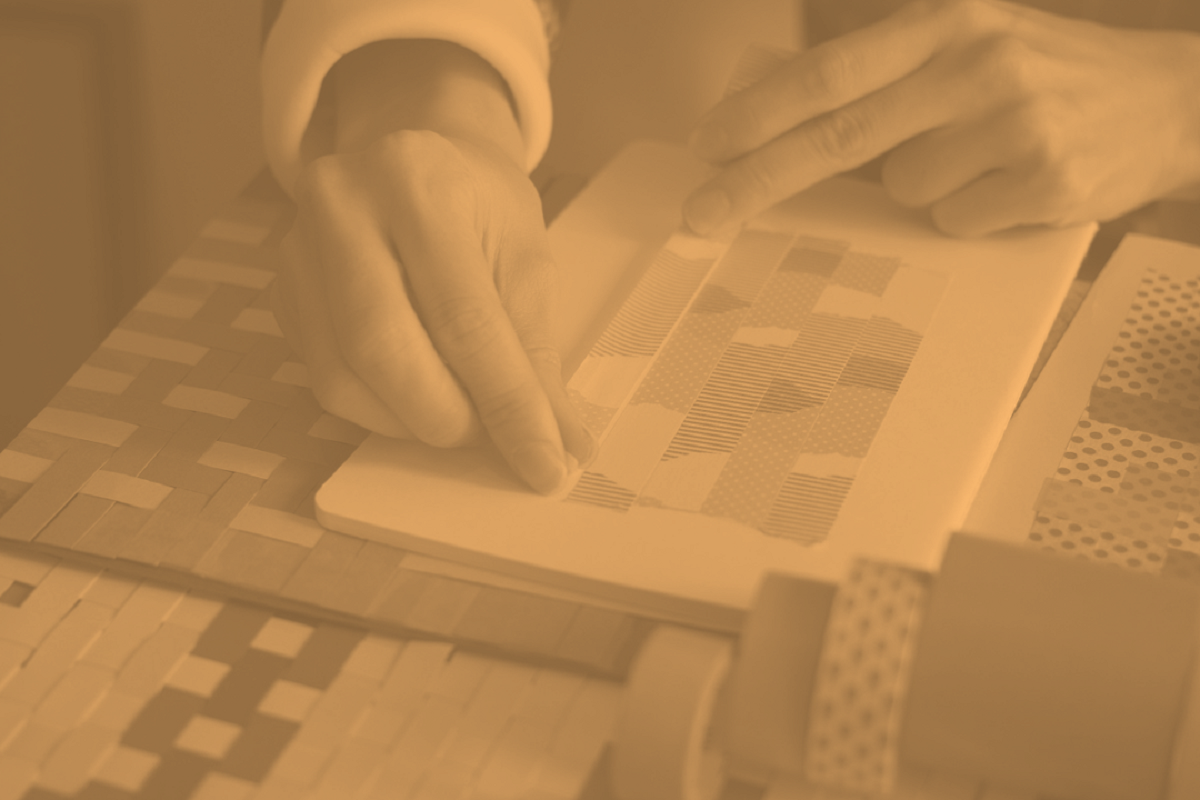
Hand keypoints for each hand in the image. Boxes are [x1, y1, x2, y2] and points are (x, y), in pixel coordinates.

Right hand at [271, 43, 592, 493]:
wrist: (417, 162)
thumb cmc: (479, 209)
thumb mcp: (524, 262)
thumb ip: (536, 357)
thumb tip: (562, 451)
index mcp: (418, 180)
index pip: (465, 318)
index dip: (507, 405)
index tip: (545, 466)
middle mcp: (341, 204)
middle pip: (384, 349)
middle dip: (448, 418)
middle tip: (491, 440)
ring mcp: (295, 248)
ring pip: (343, 377)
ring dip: (412, 422)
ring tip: (462, 415)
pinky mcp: (280, 290)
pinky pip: (323, 379)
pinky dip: (380, 411)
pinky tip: (417, 396)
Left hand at [683, 0, 1199, 236]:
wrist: (1166, 99)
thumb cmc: (1042, 76)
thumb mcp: (966, 46)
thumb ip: (885, 76)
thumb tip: (780, 122)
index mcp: (947, 22)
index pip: (830, 72)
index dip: (760, 112)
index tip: (707, 144)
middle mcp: (977, 63)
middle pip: (837, 136)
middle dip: (758, 180)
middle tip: (702, 212)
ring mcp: (1015, 123)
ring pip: (902, 189)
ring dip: (920, 187)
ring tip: (978, 158)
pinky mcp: (1045, 181)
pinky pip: (954, 221)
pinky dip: (965, 213)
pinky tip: (1007, 182)